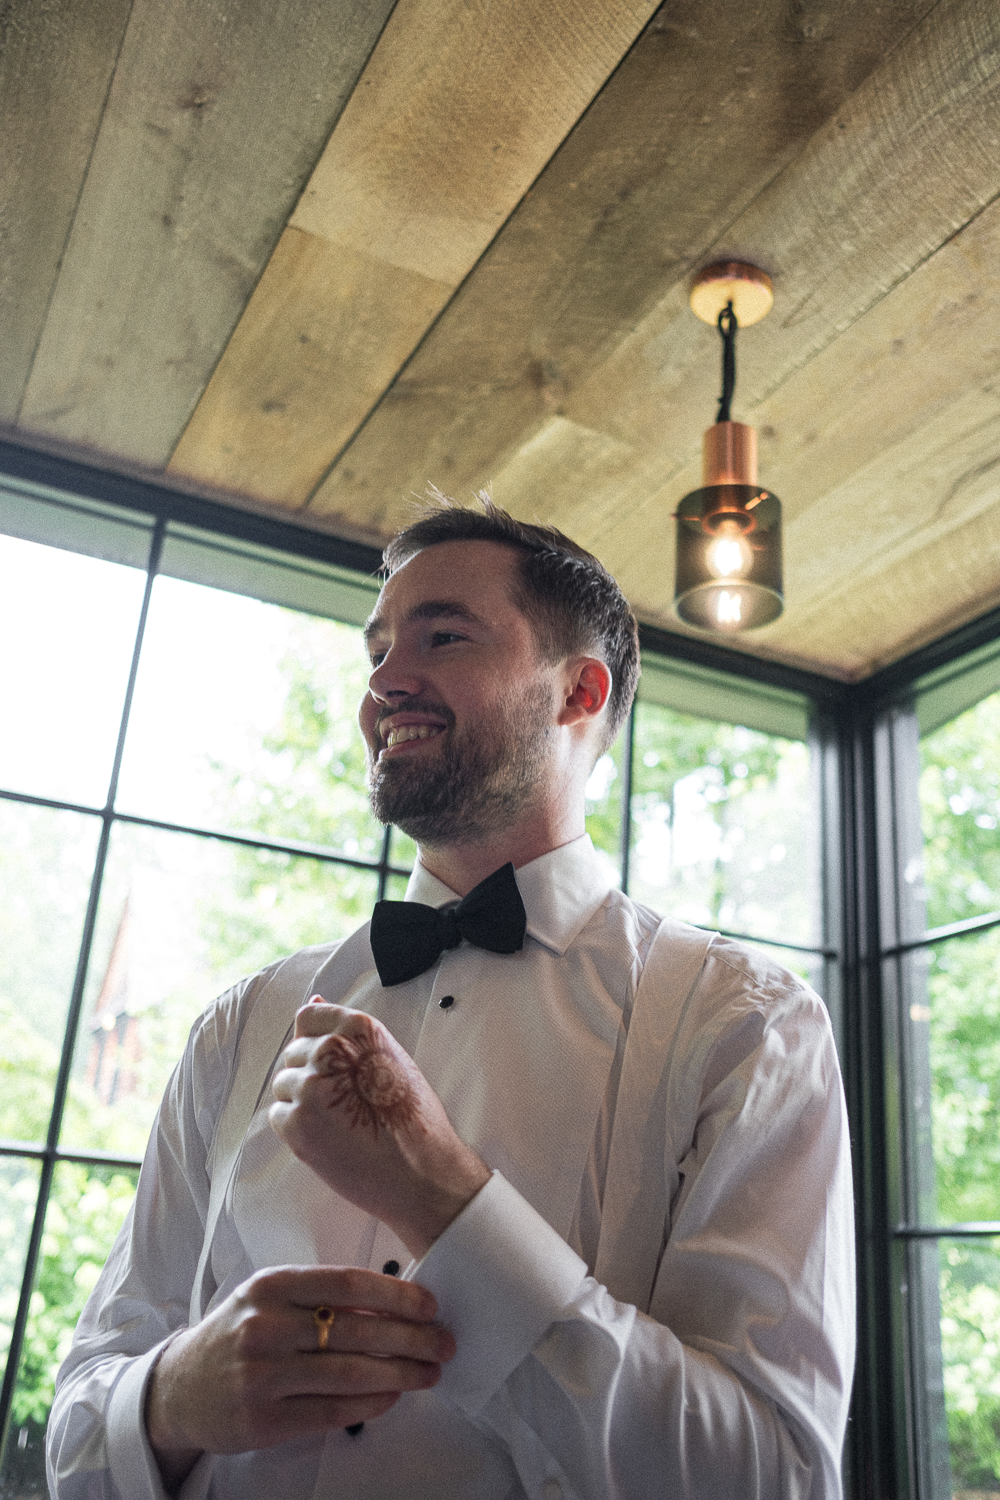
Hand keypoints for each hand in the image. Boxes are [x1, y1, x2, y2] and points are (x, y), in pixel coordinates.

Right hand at [146, 1265, 452, 1487]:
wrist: (178, 1387)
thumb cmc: (237, 1333)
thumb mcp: (269, 1298)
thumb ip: (320, 1296)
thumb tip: (391, 1303)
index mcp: (272, 1286)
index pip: (347, 1283)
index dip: (396, 1294)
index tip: (429, 1305)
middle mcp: (265, 1327)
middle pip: (356, 1330)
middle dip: (410, 1337)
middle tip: (442, 1342)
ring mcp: (262, 1376)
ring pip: (349, 1374)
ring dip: (399, 1374)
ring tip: (428, 1372)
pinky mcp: (263, 1421)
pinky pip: (331, 1412)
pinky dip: (370, 1405)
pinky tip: (392, 1396)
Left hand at [270, 1003, 489, 1257]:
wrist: (420, 1174)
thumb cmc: (412, 1119)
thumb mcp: (391, 1057)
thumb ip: (349, 1032)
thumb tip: (314, 1000)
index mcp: (358, 1029)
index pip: (309, 1017)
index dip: (317, 1041)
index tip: (331, 1064)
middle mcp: (330, 1051)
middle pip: (294, 1053)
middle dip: (311, 1074)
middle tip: (344, 1102)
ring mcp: (310, 1086)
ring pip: (283, 1084)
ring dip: (302, 1101)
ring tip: (338, 1121)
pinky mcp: (296, 1122)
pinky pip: (278, 1114)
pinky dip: (296, 1127)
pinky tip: (328, 1136)